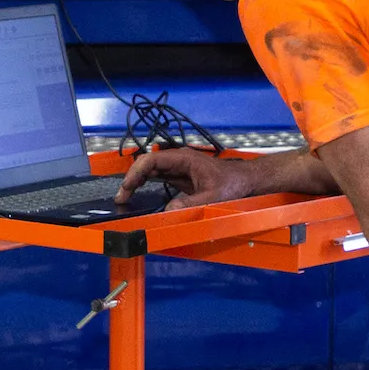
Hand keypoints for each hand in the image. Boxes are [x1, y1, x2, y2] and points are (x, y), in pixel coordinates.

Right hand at [114, 147, 256, 209]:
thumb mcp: (213, 196)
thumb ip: (191, 204)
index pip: (152, 160)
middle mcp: (179, 161)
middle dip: (132, 179)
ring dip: (137, 182)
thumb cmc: (233, 184)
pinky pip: (159, 178)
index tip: (127, 188)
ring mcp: (180, 168)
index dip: (136, 173)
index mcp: (184, 158)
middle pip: (148, 165)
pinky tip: (139, 195)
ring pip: (152, 171)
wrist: (247, 181)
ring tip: (125, 198)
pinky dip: (147, 185)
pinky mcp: (182, 178)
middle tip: (121, 198)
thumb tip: (167, 211)